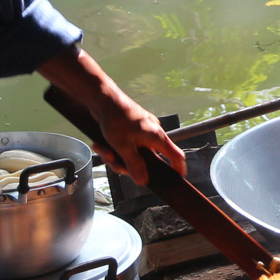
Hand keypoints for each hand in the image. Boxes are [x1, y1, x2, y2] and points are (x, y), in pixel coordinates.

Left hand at [37, 46, 186, 183]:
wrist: (102, 98)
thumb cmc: (116, 119)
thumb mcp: (124, 147)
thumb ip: (135, 165)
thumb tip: (143, 181)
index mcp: (157, 137)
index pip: (176, 155)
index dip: (178, 168)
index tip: (177, 178)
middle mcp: (153, 133)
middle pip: (147, 159)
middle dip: (127, 164)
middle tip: (113, 161)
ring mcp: (142, 130)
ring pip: (133, 153)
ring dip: (116, 156)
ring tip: (103, 150)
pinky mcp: (132, 128)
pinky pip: (127, 144)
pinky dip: (114, 148)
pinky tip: (102, 144)